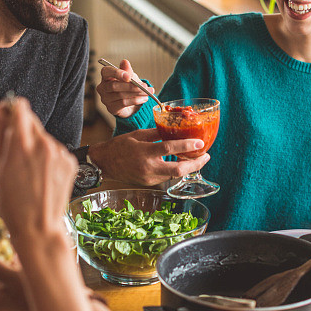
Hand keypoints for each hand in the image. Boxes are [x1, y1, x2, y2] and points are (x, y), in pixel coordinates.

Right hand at [0, 97, 77, 244]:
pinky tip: (42, 177)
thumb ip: (2, 137)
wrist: (40, 228)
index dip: (6, 110)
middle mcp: (45, 144)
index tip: (0, 118)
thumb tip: (2, 116)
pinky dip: (47, 158)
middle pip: (31, 121)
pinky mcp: (71, 162)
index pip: (19, 107)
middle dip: (19, 130)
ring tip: (27, 172)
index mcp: (23, 144)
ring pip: (43, 138)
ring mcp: (61, 153)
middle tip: (12, 151)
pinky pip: (55, 151)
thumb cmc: (15, 204)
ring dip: (34, 146)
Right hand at [89, 129, 209, 186]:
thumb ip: (158, 133)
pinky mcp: (150, 183)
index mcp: (144, 152)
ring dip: (188, 167)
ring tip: (198, 158)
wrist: (104, 164)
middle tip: (206, 156)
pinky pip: (168, 176)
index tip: (200, 142)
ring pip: (175, 175)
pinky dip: (177, 169)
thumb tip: (175, 128)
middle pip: (178, 169)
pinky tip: (183, 162)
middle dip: (195, 164)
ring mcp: (149, 178)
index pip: (169, 149)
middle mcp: (148, 168)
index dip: (187, 146)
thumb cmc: (120, 146)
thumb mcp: (138, 135)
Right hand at [97, 59, 154, 117]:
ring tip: (147, 92)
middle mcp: (102, 88)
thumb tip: (125, 62)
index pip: (106, 72)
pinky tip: (144, 98)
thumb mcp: (130, 77)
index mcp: (106, 76)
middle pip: (114, 86)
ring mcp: (105, 99)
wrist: (131, 103)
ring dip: (137, 93)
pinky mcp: (111, 108)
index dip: (116, 73)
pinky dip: (136, 100)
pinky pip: (124, 103)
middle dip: (131, 86)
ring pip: (121, 95)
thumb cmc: (127, 87)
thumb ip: (127, 70)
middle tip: (144, 86)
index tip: (128, 76)